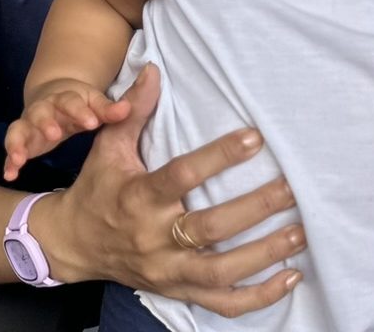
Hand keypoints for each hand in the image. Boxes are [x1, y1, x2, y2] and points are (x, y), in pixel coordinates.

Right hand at [4, 80, 130, 181]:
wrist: (54, 95)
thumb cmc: (80, 103)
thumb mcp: (95, 103)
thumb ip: (108, 109)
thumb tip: (126, 110)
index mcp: (65, 98)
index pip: (71, 102)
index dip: (81, 111)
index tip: (92, 122)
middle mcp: (43, 109)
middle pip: (41, 113)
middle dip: (45, 123)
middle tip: (54, 134)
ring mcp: (29, 124)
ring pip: (19, 129)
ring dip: (17, 142)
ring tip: (19, 158)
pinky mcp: (22, 140)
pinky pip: (13, 149)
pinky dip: (9, 161)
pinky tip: (10, 175)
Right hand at [43, 64, 305, 318]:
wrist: (74, 244)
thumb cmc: (98, 189)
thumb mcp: (108, 147)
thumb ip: (133, 111)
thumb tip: (153, 69)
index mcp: (138, 197)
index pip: (182, 176)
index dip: (218, 157)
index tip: (254, 138)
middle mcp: (154, 238)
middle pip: (211, 227)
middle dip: (255, 208)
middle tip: (291, 189)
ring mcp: (167, 270)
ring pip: (222, 270)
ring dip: (264, 254)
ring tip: (299, 232)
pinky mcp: (177, 291)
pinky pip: (222, 304)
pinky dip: (258, 296)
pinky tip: (291, 278)